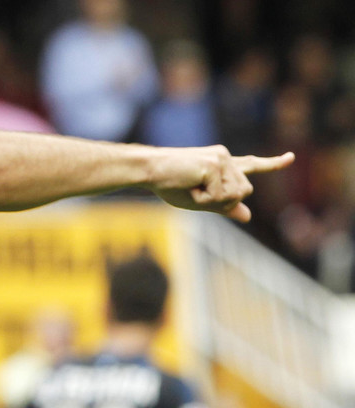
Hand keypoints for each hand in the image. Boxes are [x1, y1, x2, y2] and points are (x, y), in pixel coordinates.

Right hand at [148, 146, 293, 222]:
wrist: (150, 170)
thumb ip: (225, 206)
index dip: (273, 163)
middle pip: (243, 191)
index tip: (290, 158)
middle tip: (197, 194)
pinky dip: (203, 198)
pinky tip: (189, 185)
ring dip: (212, 200)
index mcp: (222, 164)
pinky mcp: (215, 163)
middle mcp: (226, 158)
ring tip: (192, 187)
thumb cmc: (169, 184)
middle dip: (223, 202)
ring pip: (235, 194)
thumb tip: (249, 217)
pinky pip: (219, 194)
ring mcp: (222, 159)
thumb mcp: (200, 200)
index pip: (252, 164)